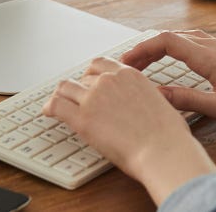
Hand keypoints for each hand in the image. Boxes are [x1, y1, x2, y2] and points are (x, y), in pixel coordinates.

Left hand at [43, 56, 215, 204]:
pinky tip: (47, 112)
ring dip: (62, 95)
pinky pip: (57, 105)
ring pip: (66, 87)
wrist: (163, 150)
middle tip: (75, 98)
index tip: (88, 81)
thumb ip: (143, 97)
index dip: (91, 74)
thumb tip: (141, 105)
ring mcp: (94, 98)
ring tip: (57, 103)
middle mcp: (109, 81)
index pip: (101, 65)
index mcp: (129, 74)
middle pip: (83, 77)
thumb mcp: (160, 102)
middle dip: (79, 87)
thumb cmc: (168, 135)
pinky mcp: (83, 118)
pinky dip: (49, 107)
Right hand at [120, 29, 215, 126]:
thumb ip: (189, 101)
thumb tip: (158, 95)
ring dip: (156, 47)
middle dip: (144, 48)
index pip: (167, 41)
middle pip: (168, 36)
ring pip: (177, 37)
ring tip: (140, 64)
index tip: (126, 62)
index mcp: (209, 58)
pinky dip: (169, 47)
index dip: (142, 49)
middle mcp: (211, 46)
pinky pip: (187, 40)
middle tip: (126, 66)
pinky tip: (164, 60)